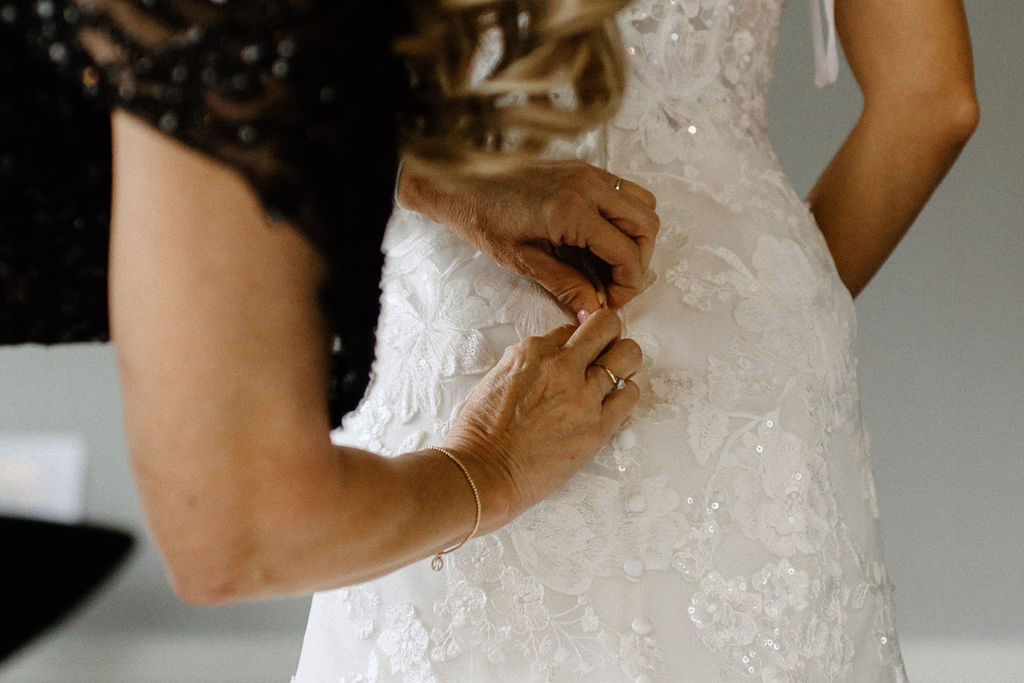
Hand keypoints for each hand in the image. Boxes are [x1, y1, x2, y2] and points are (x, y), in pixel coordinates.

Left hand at [398, 160, 659, 317]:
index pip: (628, 253)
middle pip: (647, 226)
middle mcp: (589, 186)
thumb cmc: (484, 219)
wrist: (461, 181)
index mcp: (573, 211)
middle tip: (615, 285)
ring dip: (636, 238)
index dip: (629, 285)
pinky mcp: (584, 168)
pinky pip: (625, 192)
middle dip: (639, 262)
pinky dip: (625, 218)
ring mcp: (589, 172)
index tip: (612, 301)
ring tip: (609, 264)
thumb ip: (565, 285)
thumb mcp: (523, 261)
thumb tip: (593, 313)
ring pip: (644, 206)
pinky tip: (600, 241)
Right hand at [442, 309, 640, 529]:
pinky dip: (625, 393)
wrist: (483, 472)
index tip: (577, 353)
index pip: (572, 328)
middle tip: (603, 353)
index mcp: (533, 351)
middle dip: (609, 335)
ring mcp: (583, 395)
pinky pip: (630, 394)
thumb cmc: (481, 430)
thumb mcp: (499, 376)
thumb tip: (553, 356)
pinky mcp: (598, 426)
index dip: (576, 340)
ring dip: (622, 363)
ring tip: (612, 378)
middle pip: (607, 326)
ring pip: (628, 355)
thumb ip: (530, 361)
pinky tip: (611, 402)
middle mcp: (561, 366)